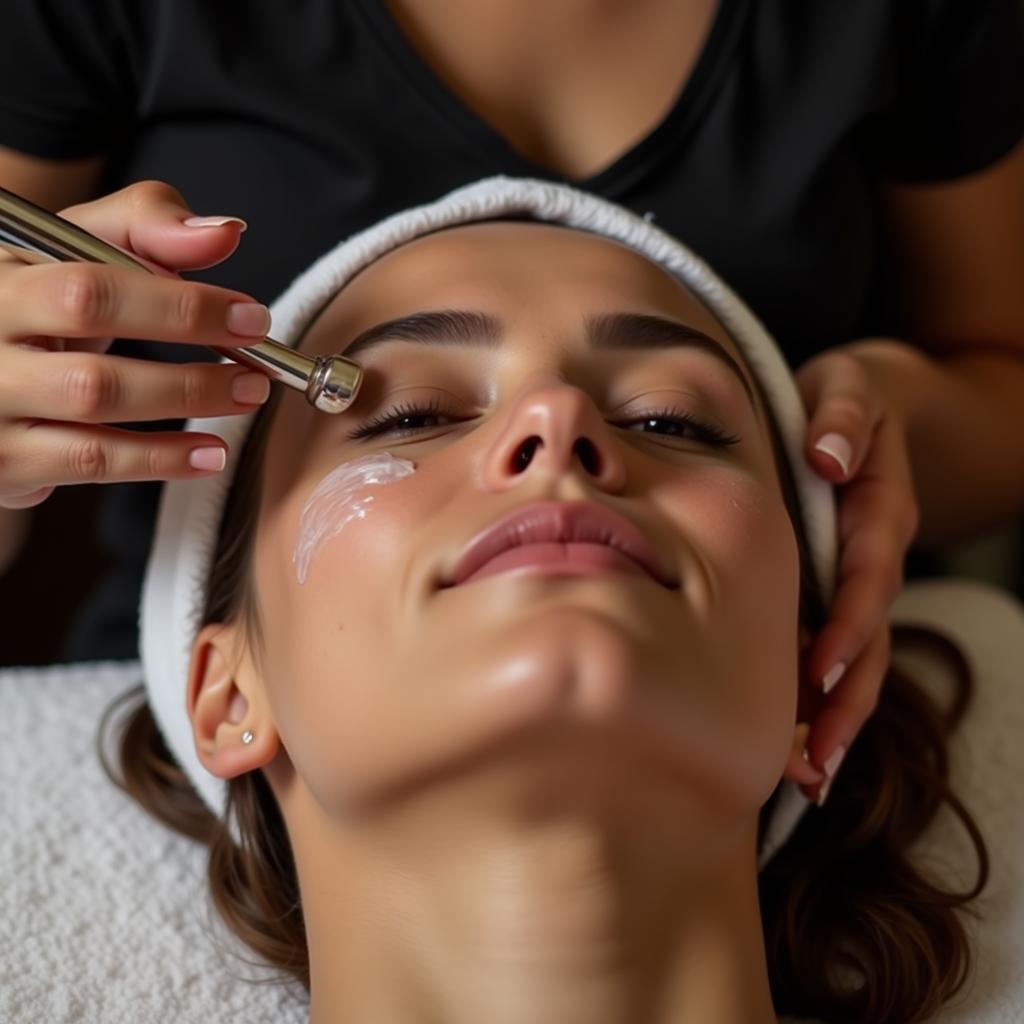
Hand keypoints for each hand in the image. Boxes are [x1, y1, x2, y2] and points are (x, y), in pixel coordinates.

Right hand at [0, 180, 273, 508]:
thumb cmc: (38, 296)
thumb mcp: (73, 244)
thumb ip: (147, 226)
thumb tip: (224, 233)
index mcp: (2, 276)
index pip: (93, 291)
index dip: (181, 307)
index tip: (249, 318)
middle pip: (94, 364)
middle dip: (189, 372)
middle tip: (256, 373)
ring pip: (95, 410)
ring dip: (184, 406)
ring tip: (244, 398)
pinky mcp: (5, 461)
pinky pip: (92, 462)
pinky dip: (160, 459)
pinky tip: (209, 453)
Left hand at [792, 344, 919, 804]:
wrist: (860, 407)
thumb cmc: (842, 398)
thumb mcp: (846, 391)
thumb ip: (841, 419)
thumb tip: (827, 458)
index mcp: (875, 510)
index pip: (866, 575)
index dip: (847, 623)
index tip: (819, 669)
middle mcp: (873, 554)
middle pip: (869, 634)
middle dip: (845, 698)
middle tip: (816, 759)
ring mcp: (857, 577)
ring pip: (857, 654)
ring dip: (836, 715)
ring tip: (808, 774)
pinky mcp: (836, 587)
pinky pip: (835, 645)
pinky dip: (820, 694)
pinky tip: (796, 742)